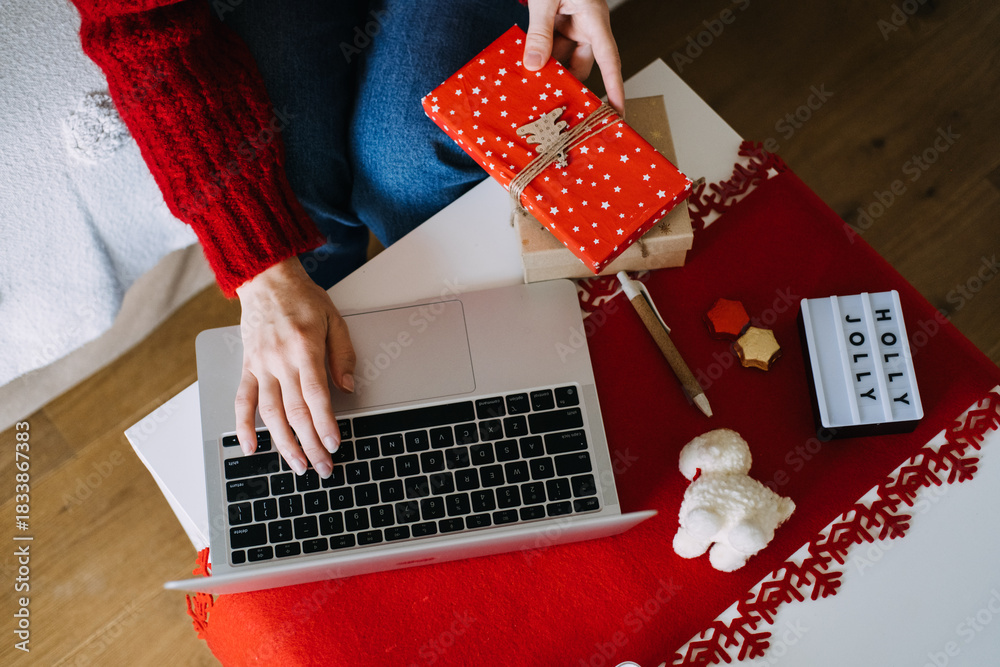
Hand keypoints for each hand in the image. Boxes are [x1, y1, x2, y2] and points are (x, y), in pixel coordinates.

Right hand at [234, 256, 355, 477]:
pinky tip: (251, 447)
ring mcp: (260, 366)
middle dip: (310, 444)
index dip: (324, 424)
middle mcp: (280, 360)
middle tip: (322, 467)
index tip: (333, 445)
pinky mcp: (247, 367)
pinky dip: (243, 426)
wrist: (266, 280)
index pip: (315, 396)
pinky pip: (242, 401)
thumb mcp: (335, 320)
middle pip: (295, 412)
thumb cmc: (303, 299)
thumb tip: (347, 389)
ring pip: (269, 413)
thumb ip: (343, 355)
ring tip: (297, 465)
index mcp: (305, 349)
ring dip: (283, 443)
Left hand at [523, 0, 624, 114]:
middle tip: (548, 101)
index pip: (609, 61)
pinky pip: (552, 47)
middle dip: (565, 83)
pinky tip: (525, 63)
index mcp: (595, 20)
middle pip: (581, 67)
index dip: (614, 89)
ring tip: (529, 80)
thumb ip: (540, 32)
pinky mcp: (560, 23)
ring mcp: (574, 26)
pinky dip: (539, 55)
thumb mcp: (545, 1)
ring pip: (563, 59)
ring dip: (547, 69)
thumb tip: (534, 65)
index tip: (616, 112)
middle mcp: (588, 26)